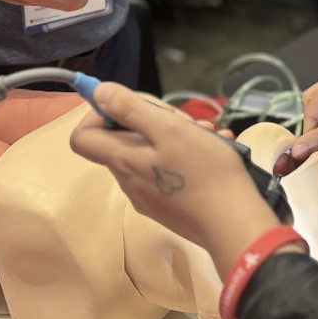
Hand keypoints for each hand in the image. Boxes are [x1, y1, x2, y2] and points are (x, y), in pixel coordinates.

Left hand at [69, 84, 278, 275]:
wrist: (234, 225)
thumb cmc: (203, 172)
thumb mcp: (169, 129)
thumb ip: (131, 109)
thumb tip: (99, 94)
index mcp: (123, 161)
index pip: (83, 137)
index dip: (99, 114)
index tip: (130, 106)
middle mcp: (129, 181)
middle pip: (123, 140)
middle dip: (153, 120)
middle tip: (186, 120)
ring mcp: (148, 197)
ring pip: (149, 153)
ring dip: (175, 135)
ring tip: (208, 133)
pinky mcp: (168, 207)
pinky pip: (166, 171)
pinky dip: (185, 155)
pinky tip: (215, 150)